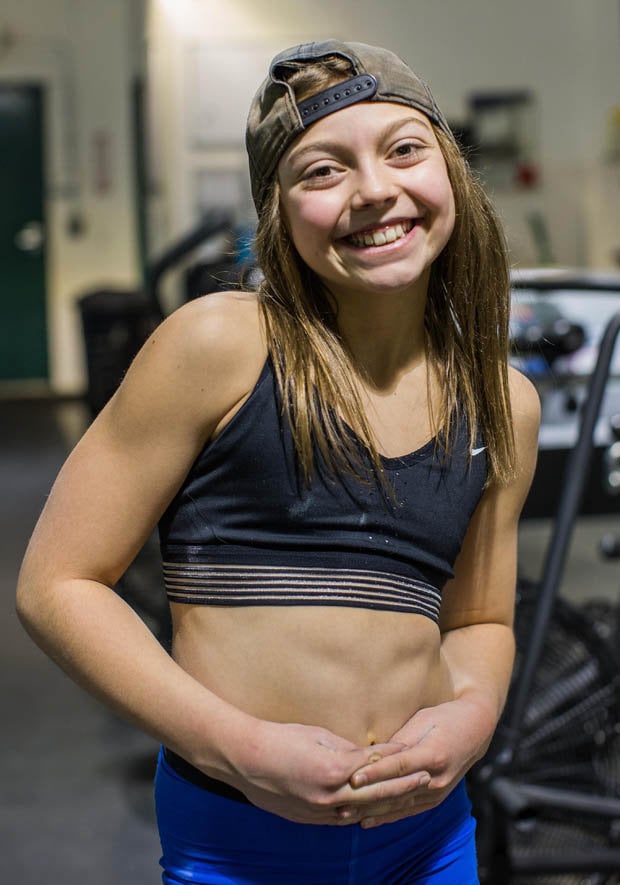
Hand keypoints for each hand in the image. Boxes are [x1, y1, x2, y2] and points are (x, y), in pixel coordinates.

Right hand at [225, 719, 408, 824]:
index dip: (397, 759)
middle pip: (376, 794)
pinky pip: (343, 817)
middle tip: (426, 777)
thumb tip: (367, 755)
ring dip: (387, 804)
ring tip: (407, 796)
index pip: (375, 765)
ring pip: (362, 811)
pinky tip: (374, 810)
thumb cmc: (280, 739)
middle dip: (403, 786)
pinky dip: (362, 813)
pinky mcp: (309, 818)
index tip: (415, 753)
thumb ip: (346, 749)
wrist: (245, 760)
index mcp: (334, 771)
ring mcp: (320, 811)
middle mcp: (330, 796)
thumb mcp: (318, 736)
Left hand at [344, 696, 496, 827]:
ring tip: (345, 815)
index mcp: (433, 754)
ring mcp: (437, 793)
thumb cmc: (445, 718)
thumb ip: (399, 741)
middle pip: (395, 791)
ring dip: (370, 812)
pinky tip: (366, 821)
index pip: (398, 766)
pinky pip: (407, 811)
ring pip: (398, 805)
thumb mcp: (422, 721)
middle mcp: (436, 779)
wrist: (476, 730)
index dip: (375, 773)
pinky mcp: (435, 800)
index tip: (353, 778)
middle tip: (338, 802)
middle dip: (366, 799)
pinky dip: (385, 816)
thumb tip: (372, 753)